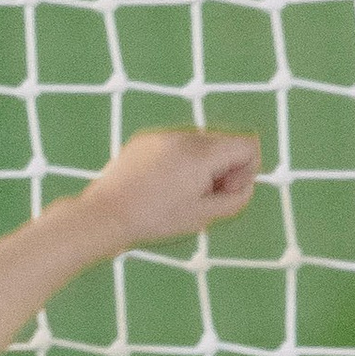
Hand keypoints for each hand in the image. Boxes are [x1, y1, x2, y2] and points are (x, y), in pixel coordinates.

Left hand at [81, 128, 261, 254]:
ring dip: (198, 167)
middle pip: (223, 144)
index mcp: (203, 153)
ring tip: (176, 195)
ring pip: (198, 146)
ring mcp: (163, 135)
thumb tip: (245, 185)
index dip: (246, 171)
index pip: (248, 145)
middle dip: (222, 170)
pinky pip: (173, 147)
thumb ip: (234, 199)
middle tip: (201, 198)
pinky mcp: (144, 140)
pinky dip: (176, 163)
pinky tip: (158, 187)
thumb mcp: (202, 217)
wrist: (105, 215)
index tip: (225, 192)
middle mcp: (185, 136)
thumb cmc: (155, 220)